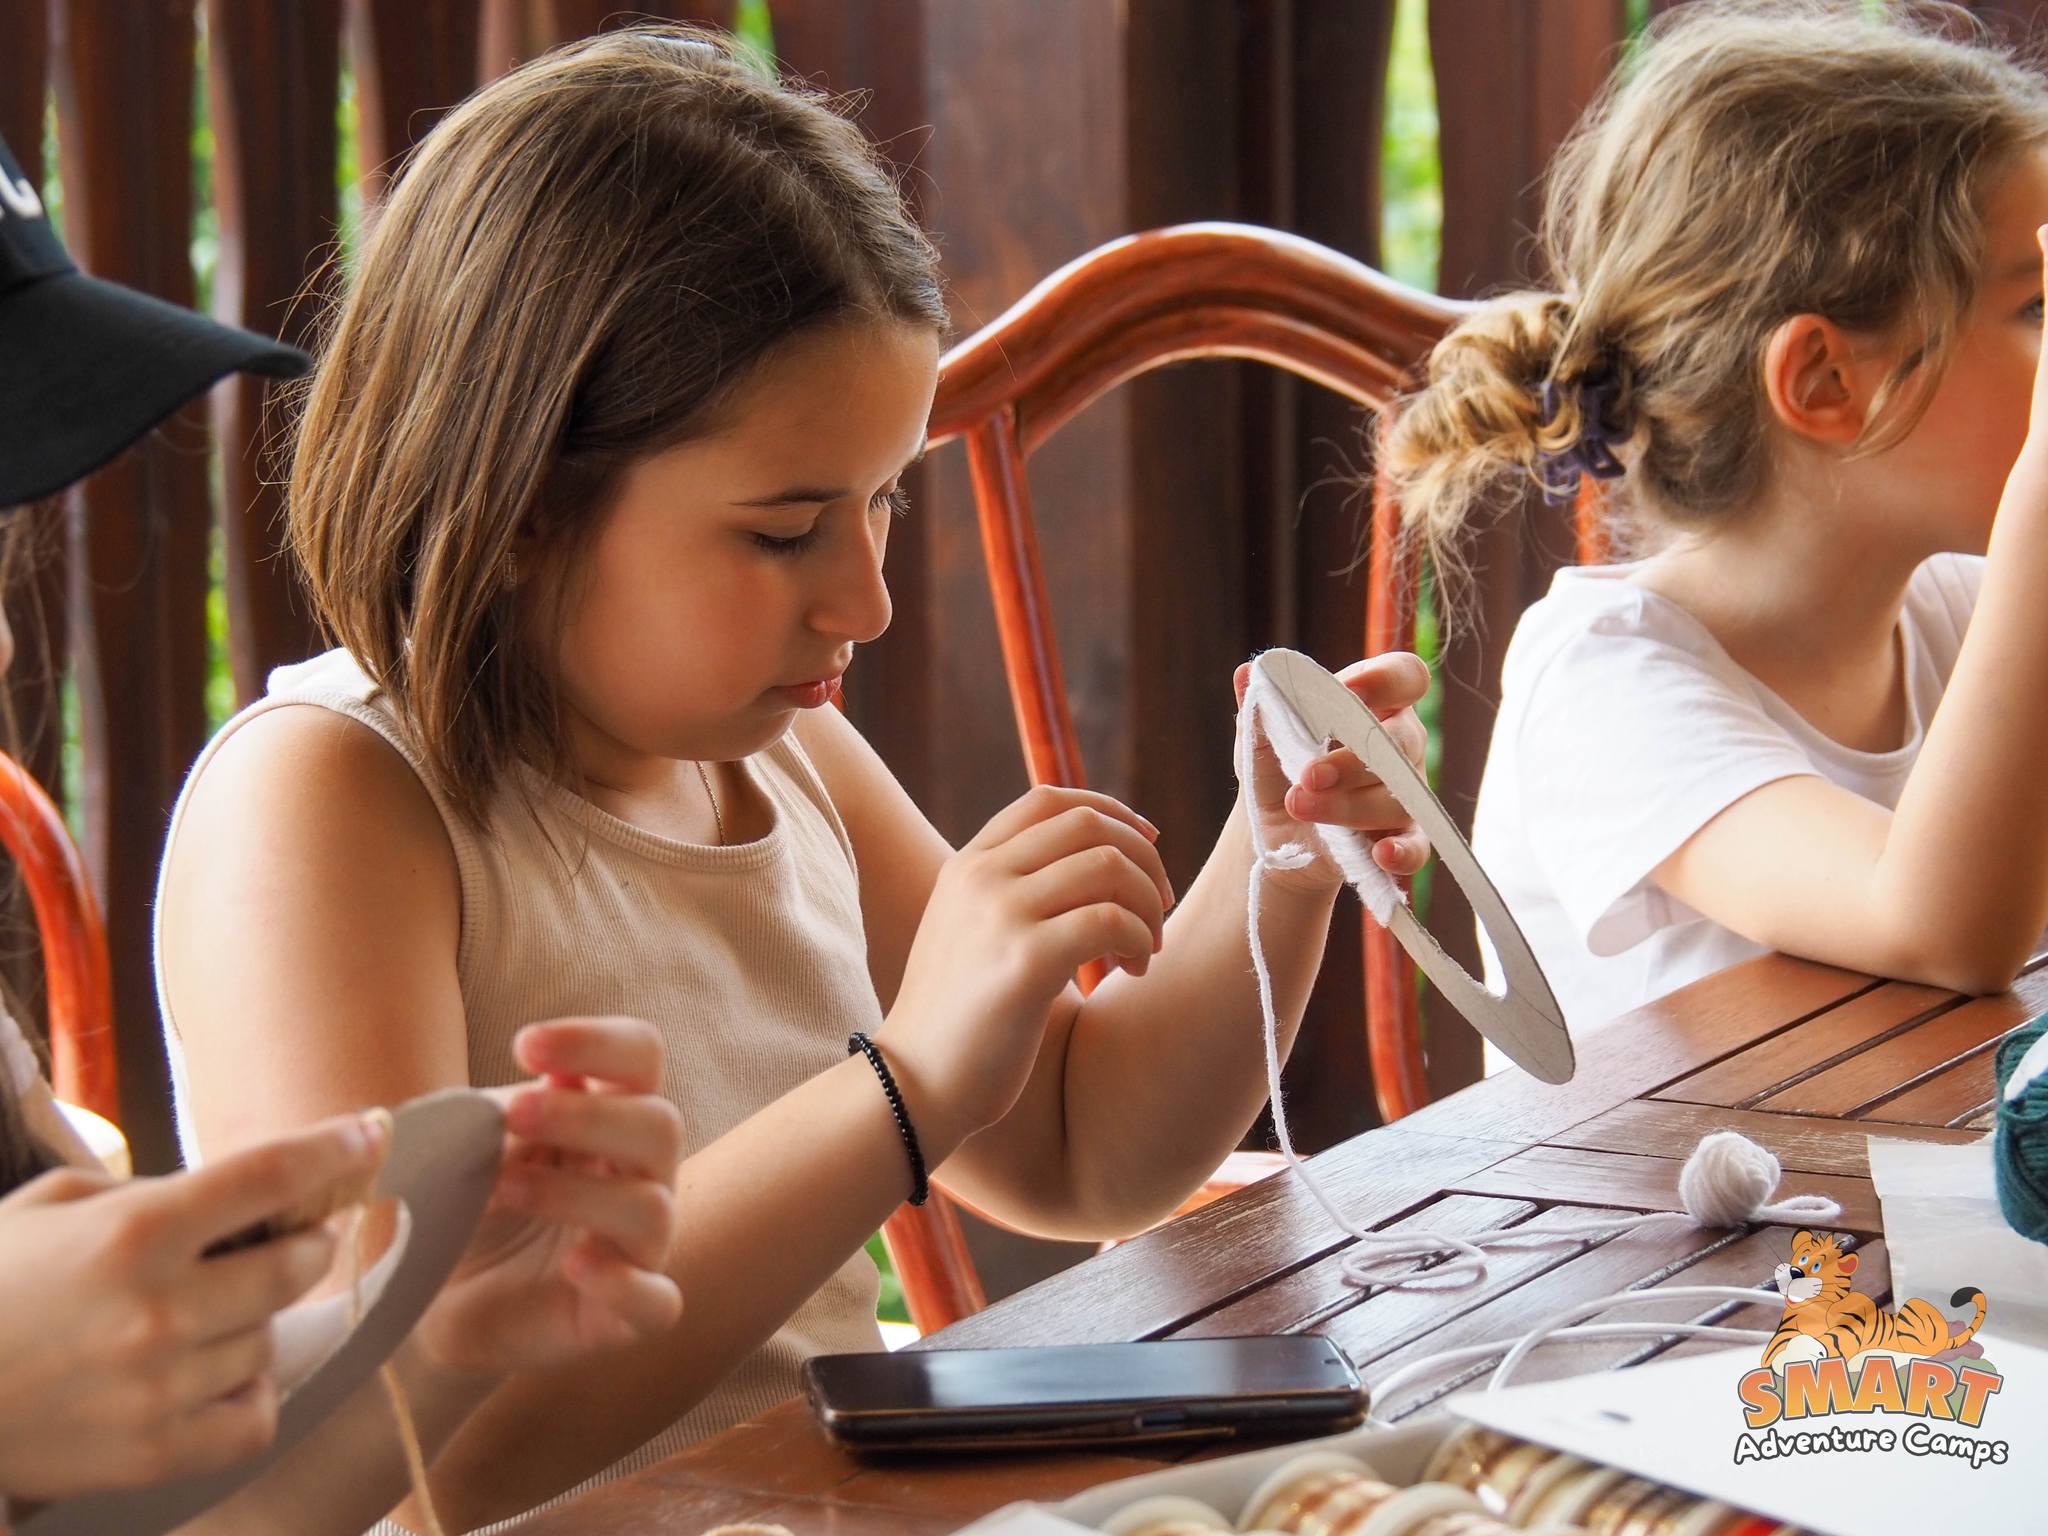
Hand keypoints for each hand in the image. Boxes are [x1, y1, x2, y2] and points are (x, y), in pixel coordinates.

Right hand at [0, 1114, 384, 1500]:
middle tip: (286, 1234)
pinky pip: (253, 1418)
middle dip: (304, 1240)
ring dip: (260, 1317)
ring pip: (274, 1338)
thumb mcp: (57, 1208)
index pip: (270, 1176)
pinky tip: (215, 1374)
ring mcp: (158, 1388)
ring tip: (210, 1310)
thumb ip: (154, 1195)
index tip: (371, 1131)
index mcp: (134, 1233)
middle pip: (297, 1263)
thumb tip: (246, 1196)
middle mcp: (157, 1309)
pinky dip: (248, 1393)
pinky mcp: (152, 1454)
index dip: (334, 1148)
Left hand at [411, 1017, 683, 1375]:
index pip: (640, 1056)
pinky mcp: (625, 1316)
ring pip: (652, 1206)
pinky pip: (656, 1301)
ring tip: (502, 1190)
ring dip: (575, 1191)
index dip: (596, 1041)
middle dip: (587, 1116)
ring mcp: (639, 1248)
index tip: (524, 1046)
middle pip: (661, 1125)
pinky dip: (622, 1280)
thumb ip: (496, 1112)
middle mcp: (639, 1175)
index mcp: (610, 1116)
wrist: (433, 1301)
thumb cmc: (463, 1204)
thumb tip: (536, 1086)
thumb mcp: (469, 1145)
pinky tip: (576, 1266)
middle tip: (512, 1114)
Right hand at [878, 785, 1175, 1150]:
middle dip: (1144, 858)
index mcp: (967, 865)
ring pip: (1108, 866)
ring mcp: (1000, 915)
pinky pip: (1109, 920)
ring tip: (1145, 949)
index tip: (1149, 840)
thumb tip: (1095, 868)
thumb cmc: (959, 1020)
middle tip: (1161, 907)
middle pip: (1089, 826)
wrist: (915, 1083)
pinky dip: (1138, 940)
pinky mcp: (1024, 961)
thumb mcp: (971, 934)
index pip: (1048, 800)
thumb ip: (1013, 894)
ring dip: (1148, 904)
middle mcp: (980, 877)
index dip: (1112, 811)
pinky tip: (1134, 970)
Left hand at [1233, 651, 1432, 894]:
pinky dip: (1403, 851)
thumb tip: (1246, 674)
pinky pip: (1417, 845)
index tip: (1348, 693)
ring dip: (1347, 805)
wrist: (1273, 831)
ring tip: (1299, 807)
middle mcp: (1401, 745)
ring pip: (1399, 796)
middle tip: (1307, 775)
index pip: (1405, 675)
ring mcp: (1406, 793)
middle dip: (1352, 759)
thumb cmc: (1277, 769)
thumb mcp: (1260, 739)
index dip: (1385, 679)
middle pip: (1402, 741)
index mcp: (1375, 704)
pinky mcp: (1402, 838)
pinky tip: (1381, 853)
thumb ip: (1259, 707)